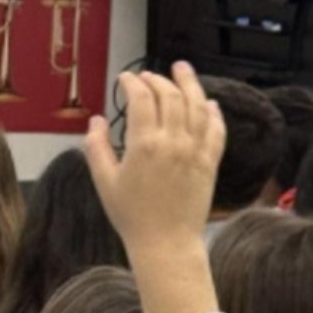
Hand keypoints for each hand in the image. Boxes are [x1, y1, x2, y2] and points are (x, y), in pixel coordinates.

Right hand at [85, 64, 222, 258]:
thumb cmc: (131, 216)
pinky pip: (216, 129)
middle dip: (157, 79)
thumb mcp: (104, 182)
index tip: (125, 79)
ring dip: (189, 83)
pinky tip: (207, 102)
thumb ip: (96, 148)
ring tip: (182, 68)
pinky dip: (212, 112)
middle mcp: (173, 141)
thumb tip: (95, 120)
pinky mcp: (210, 162)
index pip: (141, 99)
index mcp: (144, 144)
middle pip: (170, 96)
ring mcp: (195, 150)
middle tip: (148, 75)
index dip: (133, 83)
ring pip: (196, 105)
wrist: (166, 243)